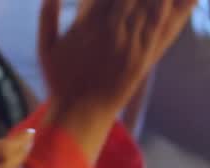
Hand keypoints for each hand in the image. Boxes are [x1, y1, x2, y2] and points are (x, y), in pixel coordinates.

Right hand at [39, 0, 195, 118]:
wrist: (80, 113)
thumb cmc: (60, 82)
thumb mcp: (45, 49)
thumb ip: (47, 18)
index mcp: (86, 25)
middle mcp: (108, 31)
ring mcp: (127, 44)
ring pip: (144, 6)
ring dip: (147, 0)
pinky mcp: (141, 56)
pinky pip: (156, 26)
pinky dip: (161, 10)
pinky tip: (164, 2)